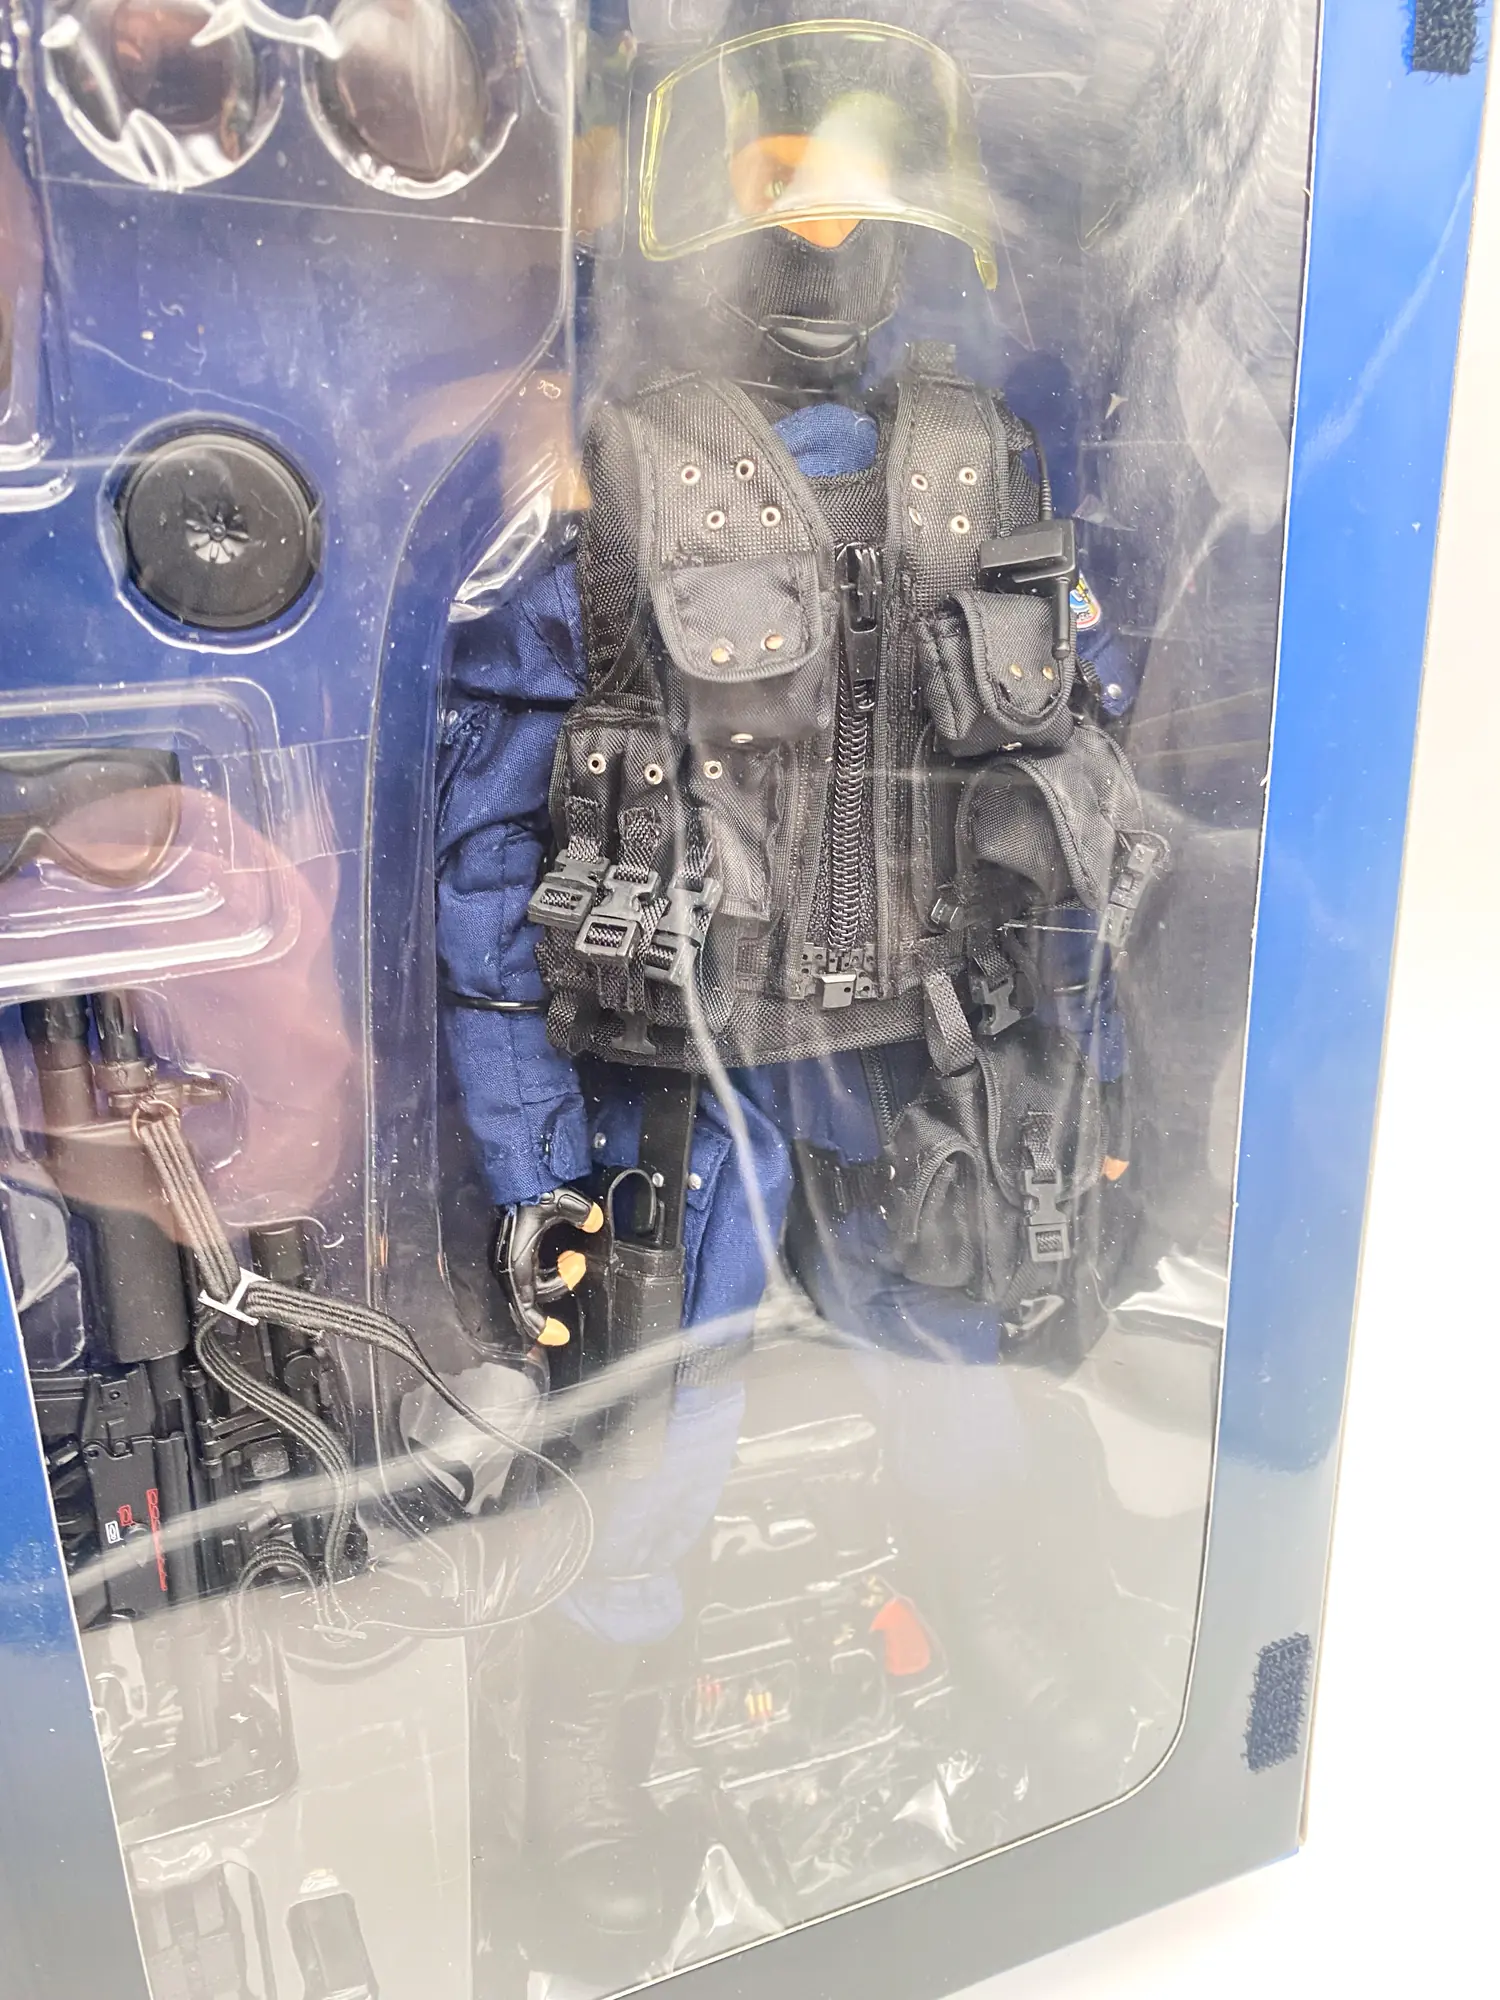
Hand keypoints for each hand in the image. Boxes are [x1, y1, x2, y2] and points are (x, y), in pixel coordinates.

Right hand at [493, 1188, 604, 1347]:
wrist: (509, 1174)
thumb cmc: (525, 1190)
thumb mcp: (556, 1200)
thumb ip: (580, 1212)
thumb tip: (596, 1221)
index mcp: (517, 1263)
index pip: (527, 1307)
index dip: (542, 1327)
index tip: (563, 1334)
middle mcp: (511, 1266)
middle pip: (534, 1298)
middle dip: (562, 1284)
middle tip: (579, 1263)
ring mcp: (511, 1259)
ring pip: (535, 1285)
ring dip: (558, 1277)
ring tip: (575, 1258)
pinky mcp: (516, 1251)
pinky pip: (534, 1273)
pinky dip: (551, 1273)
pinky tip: (565, 1259)